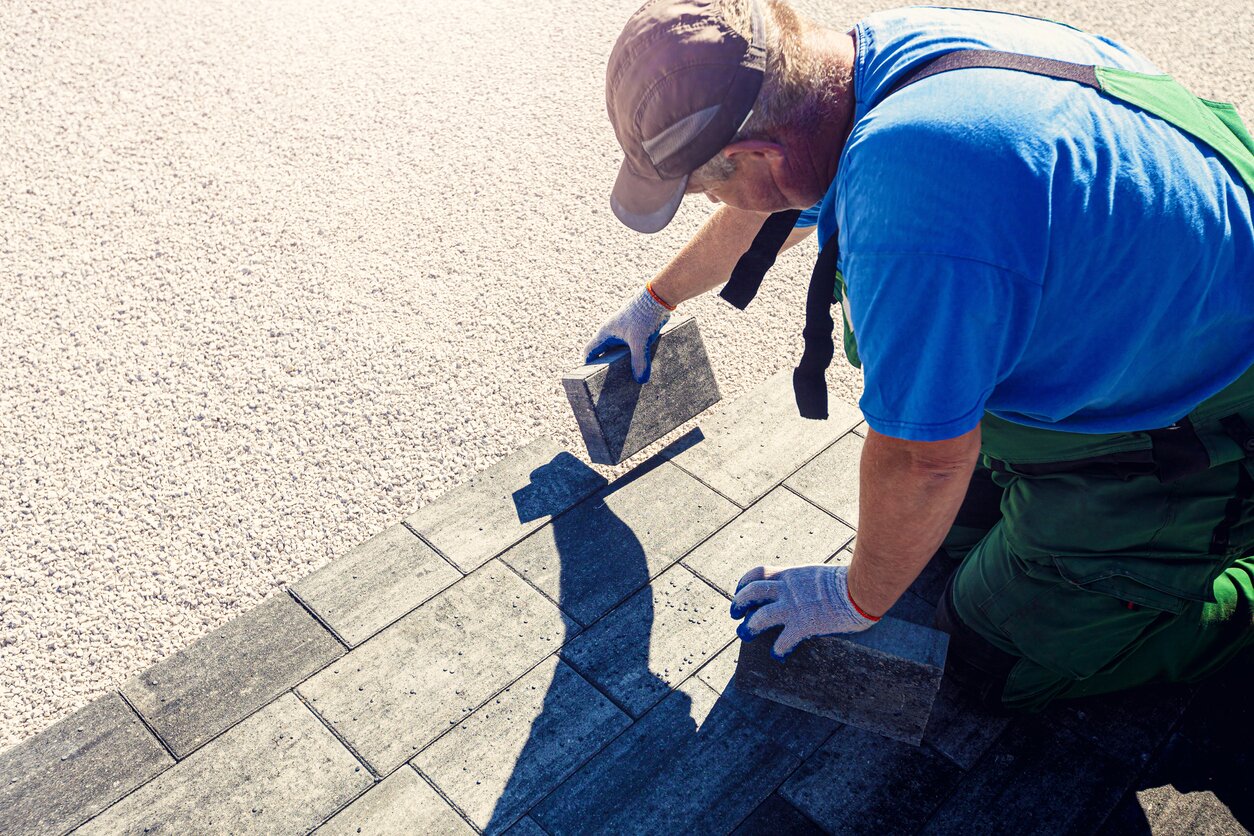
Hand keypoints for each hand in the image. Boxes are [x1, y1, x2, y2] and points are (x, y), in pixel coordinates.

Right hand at [583, 285, 670, 383]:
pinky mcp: (635, 331)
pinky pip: (630, 347)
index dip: (588, 365)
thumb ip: (639, 361)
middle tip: (611, 383)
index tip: (591, 379)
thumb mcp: (640, 342)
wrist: (657, 299)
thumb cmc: (643, 317)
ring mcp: (623, 332)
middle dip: (606, 366)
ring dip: (622, 362)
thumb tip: (641, 380)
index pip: (590, 352)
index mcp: (606, 334)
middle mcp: (612, 333)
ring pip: (618, 350)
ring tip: (628, 377)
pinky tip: (642, 365)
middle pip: (604, 353)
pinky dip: (633, 356)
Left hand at [730, 564, 874, 660]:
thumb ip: (807, 581)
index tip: (741, 591)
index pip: (758, 573)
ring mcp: (794, 606)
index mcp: (791, 575)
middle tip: (734, 614)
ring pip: (760, 616)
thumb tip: (808, 587)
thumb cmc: (849, 581)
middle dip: (738, 603)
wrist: (861, 588)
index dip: (744, 583)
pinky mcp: (804, 624)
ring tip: (745, 634)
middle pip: (751, 592)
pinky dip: (778, 649)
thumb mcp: (820, 574)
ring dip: (749, 626)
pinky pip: (783, 639)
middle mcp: (788, 588)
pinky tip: (778, 655)